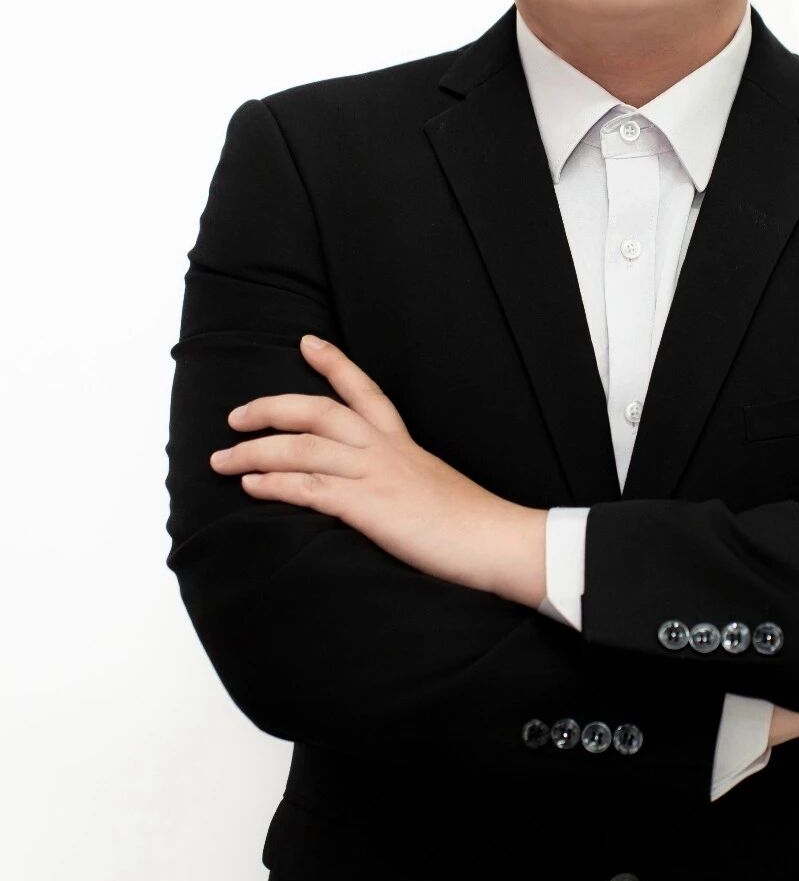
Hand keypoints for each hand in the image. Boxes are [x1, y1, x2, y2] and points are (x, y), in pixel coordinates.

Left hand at [207, 335, 546, 603]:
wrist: (495, 539)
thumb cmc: (468, 523)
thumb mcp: (431, 486)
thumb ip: (401, 479)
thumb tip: (379, 489)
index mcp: (401, 442)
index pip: (364, 389)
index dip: (333, 363)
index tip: (307, 341)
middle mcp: (384, 448)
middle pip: (317, 411)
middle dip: (270, 408)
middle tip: (236, 415)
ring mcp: (374, 474)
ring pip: (301, 448)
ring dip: (254, 451)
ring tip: (222, 459)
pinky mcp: (367, 505)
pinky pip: (308, 488)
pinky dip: (273, 484)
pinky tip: (250, 486)